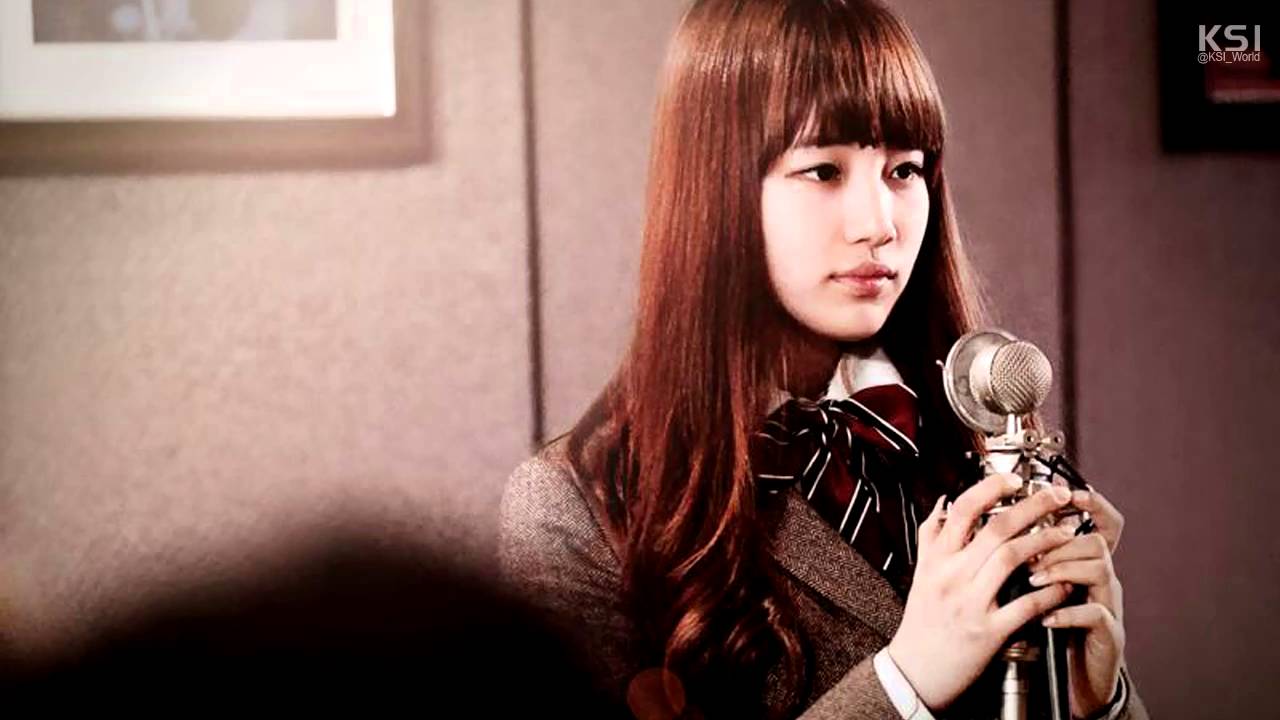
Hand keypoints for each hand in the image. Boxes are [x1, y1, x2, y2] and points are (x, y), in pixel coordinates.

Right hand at [886, 473, 1076, 709]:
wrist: (914, 671)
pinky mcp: (989, 632)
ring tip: (1066, 532)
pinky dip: (1049, 590)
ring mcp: (971, 603)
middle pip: (996, 528)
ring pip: (1012, 559)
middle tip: (1056, 495)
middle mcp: (952, 576)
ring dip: (1045, 541)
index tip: (1015, 479)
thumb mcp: (920, 574)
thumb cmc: (920, 623)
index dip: (991, 489)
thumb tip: (944, 503)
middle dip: (1032, 506)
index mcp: (937, 559)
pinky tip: (1064, 581)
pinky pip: (1026, 604)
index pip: (963, 510)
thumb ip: (931, 536)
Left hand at [1029, 489, 1126, 717]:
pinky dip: (1068, 611)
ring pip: (1100, 569)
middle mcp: (1099, 578)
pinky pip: (1096, 613)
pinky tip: (1045, 615)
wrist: (1067, 679)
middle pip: (1094, 541)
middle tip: (1027, 556)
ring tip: (1033, 580)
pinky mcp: (1108, 633)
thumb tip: (990, 524)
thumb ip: (1019, 556)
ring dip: (1062, 570)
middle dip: (1058, 543)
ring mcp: (1107, 604)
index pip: (1102, 522)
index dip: (1093, 505)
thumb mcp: (1031, 587)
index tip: (1070, 495)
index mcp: (1081, 562)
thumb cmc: (1045, 627)